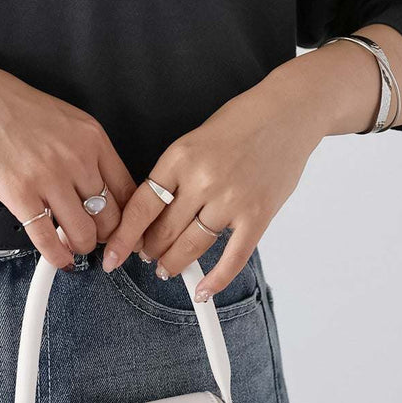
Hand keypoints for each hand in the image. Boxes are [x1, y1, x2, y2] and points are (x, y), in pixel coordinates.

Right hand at [0, 52, 138, 270]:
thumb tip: (105, 189)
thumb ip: (90, 153)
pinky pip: (47, 238)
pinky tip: (58, 258)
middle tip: (96, 239)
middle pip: (110, 217)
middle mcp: (77, 159)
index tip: (124, 230)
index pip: (127, 192)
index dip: (129, 219)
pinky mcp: (20, 194)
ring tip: (74, 245)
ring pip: (83, 233)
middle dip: (105, 237)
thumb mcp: (70, 122)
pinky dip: (57, 256)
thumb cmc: (19, 110)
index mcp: (93, 140)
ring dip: (80, 247)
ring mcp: (49, 178)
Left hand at [99, 77, 324, 300]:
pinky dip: (216, 279)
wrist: (287, 113)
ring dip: (175, 263)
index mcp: (180, 157)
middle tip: (145, 256)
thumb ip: (175, 174)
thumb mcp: (194, 138)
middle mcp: (202, 180)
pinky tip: (203, 289)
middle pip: (164, 230)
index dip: (125, 235)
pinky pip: (233, 257)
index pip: (143, 205)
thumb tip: (154, 211)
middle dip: (150, 250)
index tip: (114, 252)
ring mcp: (231, 200)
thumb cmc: (241, 121)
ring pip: (192, 245)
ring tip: (166, 268)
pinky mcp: (258, 215)